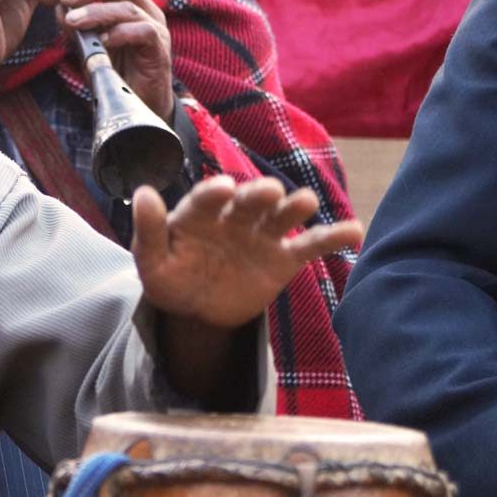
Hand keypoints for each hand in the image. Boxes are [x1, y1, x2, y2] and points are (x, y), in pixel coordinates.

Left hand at [56, 0, 174, 120]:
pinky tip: (101, 41)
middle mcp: (146, 9)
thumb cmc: (112, 69)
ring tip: (72, 20)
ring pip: (129, 7)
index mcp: (129, 2)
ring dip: (97, 11)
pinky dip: (120, 33)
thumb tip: (57, 5)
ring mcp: (156, 28)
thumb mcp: (86, 44)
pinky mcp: (160, 49)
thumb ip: (74, 26)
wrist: (137, 103)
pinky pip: (144, 32)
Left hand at [132, 176, 363, 328]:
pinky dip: (332, 237)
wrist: (196, 308)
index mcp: (198, 214)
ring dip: (293, 208)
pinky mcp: (283, 259)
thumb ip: (150, 230)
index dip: (212, 194)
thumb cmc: (171, 276)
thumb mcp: (152, 260)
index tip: (221, 188)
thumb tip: (142, 192)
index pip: (205, 200)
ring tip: (305, 202)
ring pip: (280, 217)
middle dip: (257, 195)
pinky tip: (353, 231)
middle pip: (248, 203)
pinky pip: (309, 246)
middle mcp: (233, 217)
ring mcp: (260, 236)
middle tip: (268, 191)